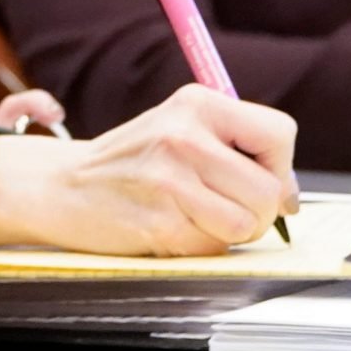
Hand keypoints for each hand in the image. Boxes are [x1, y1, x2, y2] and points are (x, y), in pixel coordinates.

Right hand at [0, 83, 296, 255]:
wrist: (59, 185)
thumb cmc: (131, 162)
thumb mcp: (180, 129)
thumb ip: (235, 148)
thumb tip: (290, 197)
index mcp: (196, 103)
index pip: (280, 134)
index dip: (279, 167)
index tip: (258, 179)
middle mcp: (183, 135)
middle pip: (268, 189)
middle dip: (257, 210)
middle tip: (222, 206)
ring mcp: (169, 179)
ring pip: (248, 223)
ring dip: (229, 231)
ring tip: (195, 216)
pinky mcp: (159, 221)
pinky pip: (214, 247)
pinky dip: (200, 246)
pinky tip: (170, 227)